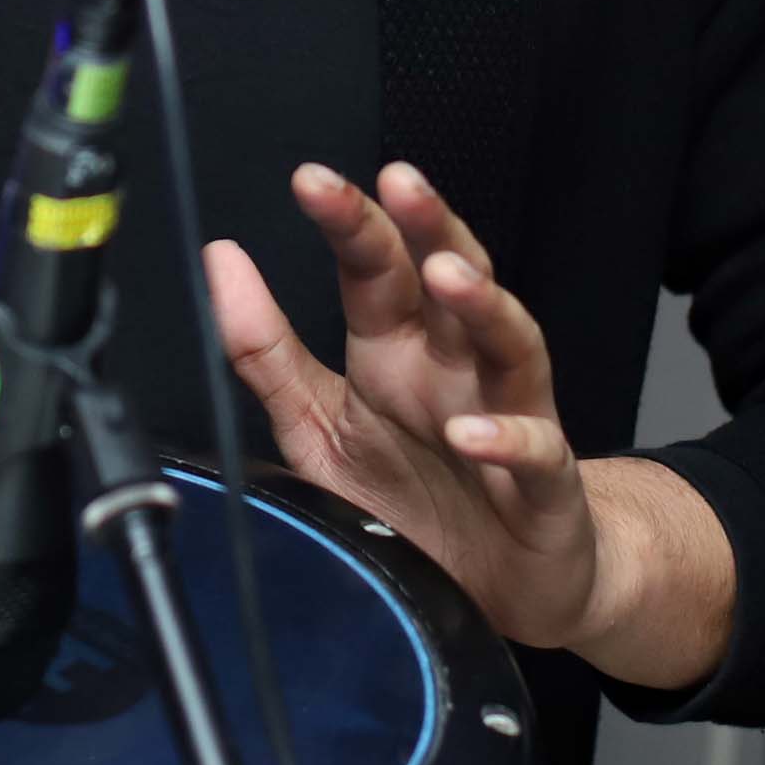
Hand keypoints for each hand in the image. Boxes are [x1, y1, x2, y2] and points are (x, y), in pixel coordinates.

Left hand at [205, 163, 730, 689]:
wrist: (501, 583)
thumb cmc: (410, 500)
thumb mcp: (316, 425)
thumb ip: (264, 349)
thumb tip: (220, 259)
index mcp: (394, 352)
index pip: (375, 269)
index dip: (349, 221)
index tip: (311, 181)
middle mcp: (453, 371)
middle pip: (449, 279)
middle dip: (427, 225)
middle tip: (398, 183)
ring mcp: (507, 417)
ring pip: (510, 342)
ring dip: (481, 305)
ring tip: (444, 274)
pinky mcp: (544, 486)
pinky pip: (536, 453)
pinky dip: (508, 438)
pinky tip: (472, 430)